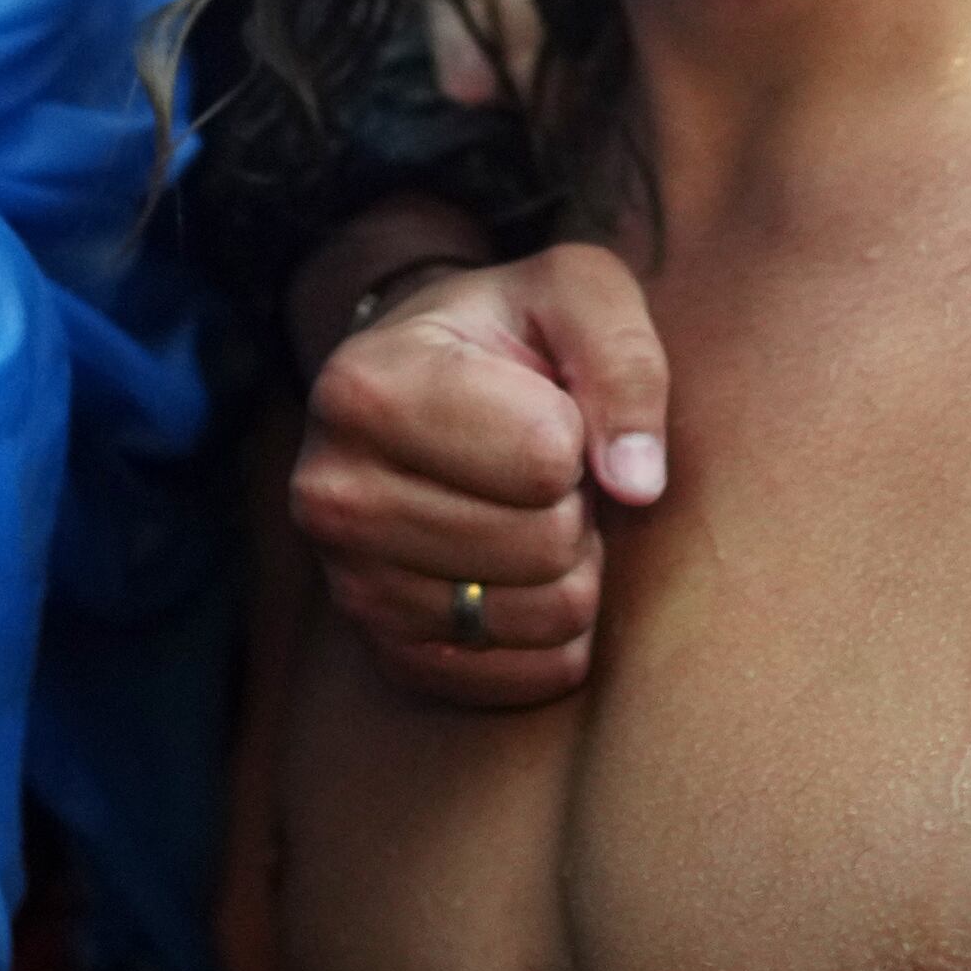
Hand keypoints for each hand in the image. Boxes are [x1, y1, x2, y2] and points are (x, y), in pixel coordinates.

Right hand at [292, 244, 669, 708]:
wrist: (419, 387)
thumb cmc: (506, 335)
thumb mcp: (574, 293)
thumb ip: (622, 362)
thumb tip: (638, 483)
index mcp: (365, 388)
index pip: (545, 455)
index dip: (579, 430)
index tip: (546, 402)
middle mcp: (332, 496)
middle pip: (546, 544)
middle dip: (577, 502)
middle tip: (543, 467)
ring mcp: (351, 587)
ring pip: (544, 615)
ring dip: (571, 566)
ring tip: (527, 510)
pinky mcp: (389, 654)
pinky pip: (530, 676)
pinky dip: (556, 629)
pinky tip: (522, 569)